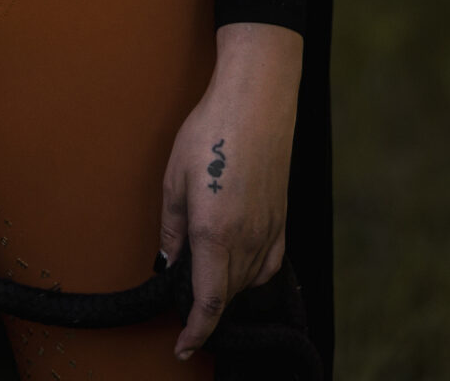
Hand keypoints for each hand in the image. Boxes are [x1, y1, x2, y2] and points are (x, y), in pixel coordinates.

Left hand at [160, 23, 301, 360]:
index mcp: (215, 234)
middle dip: (205, 311)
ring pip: (247, 284)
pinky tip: (237, 267)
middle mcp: (247, 241)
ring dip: (226, 292)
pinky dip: (250, 277)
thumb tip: (167, 261)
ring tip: (204, 285)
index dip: (196, 332)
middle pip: (227, 297)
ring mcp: (269, 232)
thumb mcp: (174, 178)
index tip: (183, 347)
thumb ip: (170, 228)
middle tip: (183, 311)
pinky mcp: (282, 221)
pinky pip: (267, 266)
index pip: (208, 303)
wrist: (255, 102)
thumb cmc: (209, 132)